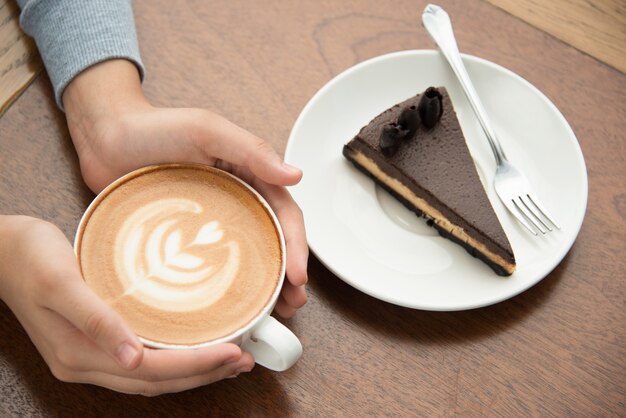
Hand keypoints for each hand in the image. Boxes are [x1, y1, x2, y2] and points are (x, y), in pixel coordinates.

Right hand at [0, 216, 253, 394]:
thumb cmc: (29, 257)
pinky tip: (192, 350)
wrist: (2, 250)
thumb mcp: (61, 282)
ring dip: (192, 372)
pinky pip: (140, 363)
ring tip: (229, 360)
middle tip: (243, 360)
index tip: (232, 352)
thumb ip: (95, 320)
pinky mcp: (93, 343)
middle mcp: (85, 362)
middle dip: (203, 374)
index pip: (150, 372)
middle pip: (155, 382)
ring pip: (150, 378)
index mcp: (78, 353)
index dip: (195, 366)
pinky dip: (172, 361)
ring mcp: (89, 356)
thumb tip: (131, 358)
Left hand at [63, 59, 306, 316]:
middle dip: (288, 275)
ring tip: (273, 315)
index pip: (285, 214)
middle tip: (291, 305)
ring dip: (264, 287)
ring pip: (247, 259)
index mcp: (250, 176)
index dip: (297, 247)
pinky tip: (229, 307)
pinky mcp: (185, 239)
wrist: (105, 139)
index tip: (298, 277)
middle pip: (273, 242)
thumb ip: (251, 150)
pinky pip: (210, 266)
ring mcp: (211, 223)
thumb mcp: (207, 131)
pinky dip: (226, 288)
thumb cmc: (154, 127)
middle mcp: (237, 201)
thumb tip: (295, 175)